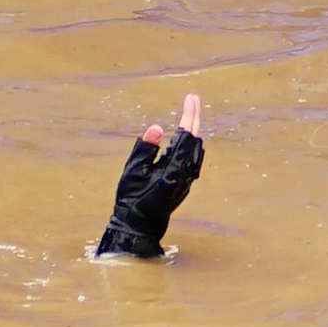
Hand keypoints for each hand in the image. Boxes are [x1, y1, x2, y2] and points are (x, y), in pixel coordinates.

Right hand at [97, 92, 205, 257]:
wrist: (137, 228)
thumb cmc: (131, 199)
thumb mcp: (132, 171)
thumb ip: (145, 148)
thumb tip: (158, 128)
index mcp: (173, 169)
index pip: (186, 136)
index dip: (189, 114)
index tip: (191, 98)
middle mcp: (184, 175)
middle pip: (195, 141)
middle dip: (195, 118)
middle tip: (192, 99)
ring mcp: (186, 182)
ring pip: (196, 151)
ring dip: (194, 131)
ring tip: (191, 114)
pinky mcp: (184, 186)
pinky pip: (192, 160)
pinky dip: (191, 144)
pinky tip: (186, 140)